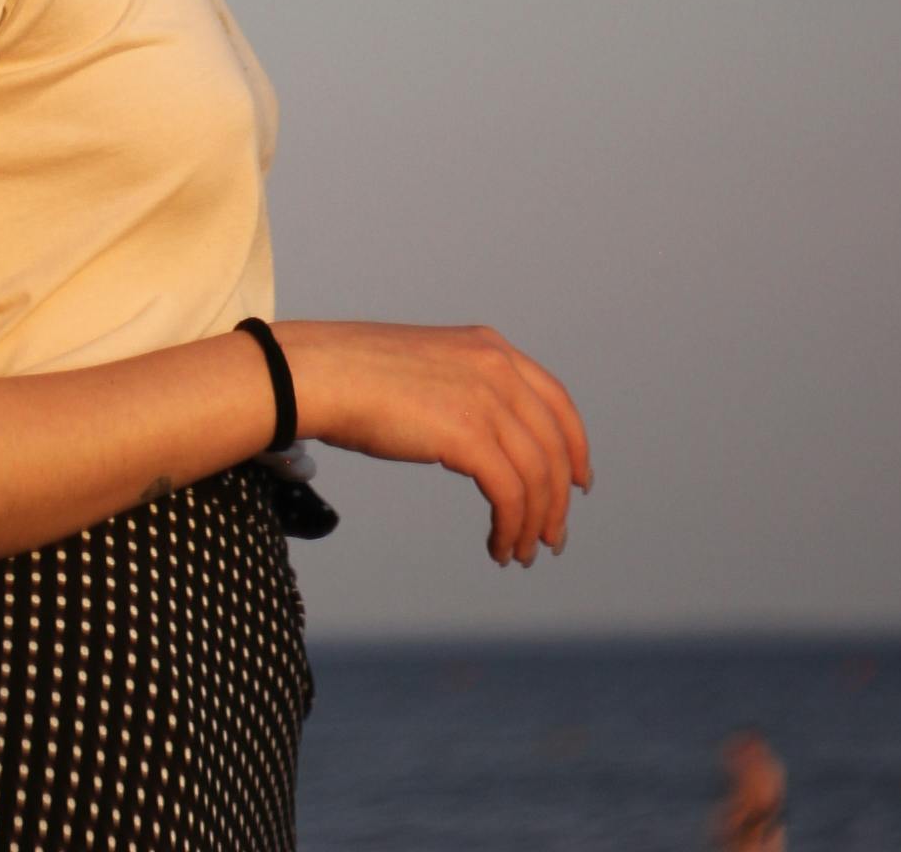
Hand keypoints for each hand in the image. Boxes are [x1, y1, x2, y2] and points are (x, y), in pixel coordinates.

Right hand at [280, 321, 591, 567]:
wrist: (321, 373)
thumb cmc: (356, 376)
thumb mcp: (427, 369)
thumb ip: (462, 391)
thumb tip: (480, 440)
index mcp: (490, 347)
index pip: (557, 401)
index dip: (575, 447)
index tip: (578, 483)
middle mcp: (497, 366)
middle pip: (554, 445)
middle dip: (559, 499)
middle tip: (552, 539)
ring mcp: (485, 398)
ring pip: (537, 476)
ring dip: (535, 523)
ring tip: (521, 553)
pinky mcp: (469, 433)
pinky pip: (511, 494)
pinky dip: (512, 527)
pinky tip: (497, 547)